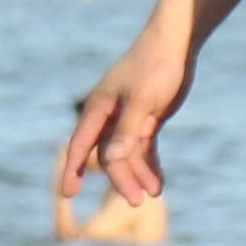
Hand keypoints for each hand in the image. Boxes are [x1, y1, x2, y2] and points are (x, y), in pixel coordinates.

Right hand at [58, 27, 197, 205]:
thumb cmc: (154, 66)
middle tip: (138, 201)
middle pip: (109, 155)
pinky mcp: (148, 119)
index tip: (67, 193)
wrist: (177, 44)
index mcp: (99, 108)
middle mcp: (110, 116)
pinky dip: (150, 165)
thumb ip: (127, 130)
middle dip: (120, 178)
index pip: (81, 144)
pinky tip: (158, 183)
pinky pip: (145, 148)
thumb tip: (110, 160)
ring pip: (128, 154)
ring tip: (154, 194)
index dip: (73, 169)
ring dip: (138, 174)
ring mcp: (129, 118)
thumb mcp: (142, 100)